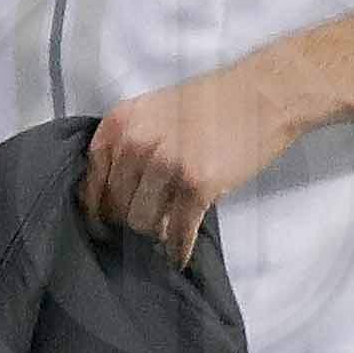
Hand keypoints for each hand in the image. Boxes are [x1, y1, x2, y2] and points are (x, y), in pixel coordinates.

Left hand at [80, 57, 307, 262]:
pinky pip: (178, 231)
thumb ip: (128, 144)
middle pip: (116, 206)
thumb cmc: (210, 103)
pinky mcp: (197, 184)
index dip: (97, 207)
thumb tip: (110, 192)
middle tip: (147, 224)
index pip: (92, 180)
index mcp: (120, 123)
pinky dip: (177, 249)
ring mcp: (166, 164)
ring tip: (167, 231)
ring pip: (143, 222)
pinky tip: (178, 256)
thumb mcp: (153, 112)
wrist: (261, 96)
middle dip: (130, 220)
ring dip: (155, 232)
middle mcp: (136, 143)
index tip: (103, 224)